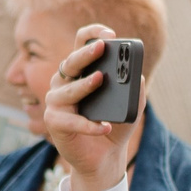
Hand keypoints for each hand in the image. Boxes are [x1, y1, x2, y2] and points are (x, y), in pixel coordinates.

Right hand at [43, 25, 132, 190]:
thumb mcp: (130, 105)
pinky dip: (89, 125)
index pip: (81, 44)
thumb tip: (135, 74)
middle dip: (86, 53)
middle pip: (71, 62)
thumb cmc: (114, 125)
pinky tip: (104, 127)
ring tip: (99, 80)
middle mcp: (64, 82)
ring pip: (67, 90)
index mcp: (81, 72)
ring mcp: (56, 102)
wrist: (105, 157)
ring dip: (83, 84)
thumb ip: (133, 88)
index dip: (92, 34)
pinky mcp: (54, 123)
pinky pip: (71, 121)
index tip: (109, 33)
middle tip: (101, 48)